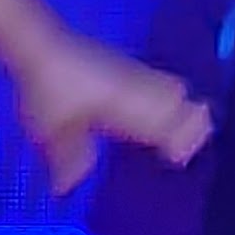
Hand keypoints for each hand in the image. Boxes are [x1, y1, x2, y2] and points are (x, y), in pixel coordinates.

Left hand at [18, 36, 212, 195]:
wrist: (42, 47)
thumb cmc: (49, 89)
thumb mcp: (52, 132)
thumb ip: (67, 159)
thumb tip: (67, 187)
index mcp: (124, 106)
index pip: (164, 122)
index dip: (177, 139)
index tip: (181, 157)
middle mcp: (136, 87)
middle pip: (177, 101)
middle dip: (189, 121)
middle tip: (192, 143)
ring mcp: (131, 72)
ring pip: (171, 87)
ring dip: (181, 106)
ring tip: (187, 125)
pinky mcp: (123, 65)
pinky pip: (157, 79)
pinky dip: (167, 93)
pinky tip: (162, 101)